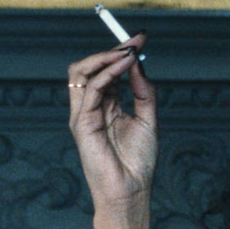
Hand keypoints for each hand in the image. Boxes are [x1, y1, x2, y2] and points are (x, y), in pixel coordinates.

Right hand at [66, 38, 155, 212]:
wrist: (131, 190)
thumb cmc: (138, 162)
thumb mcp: (148, 119)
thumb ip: (143, 91)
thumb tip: (139, 63)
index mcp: (105, 106)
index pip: (106, 70)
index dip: (121, 52)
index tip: (141, 38)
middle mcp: (90, 107)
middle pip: (89, 67)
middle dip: (112, 49)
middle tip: (135, 40)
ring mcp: (83, 115)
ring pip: (81, 72)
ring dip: (106, 57)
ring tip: (128, 51)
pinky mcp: (81, 123)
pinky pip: (90, 89)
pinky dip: (108, 73)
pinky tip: (125, 65)